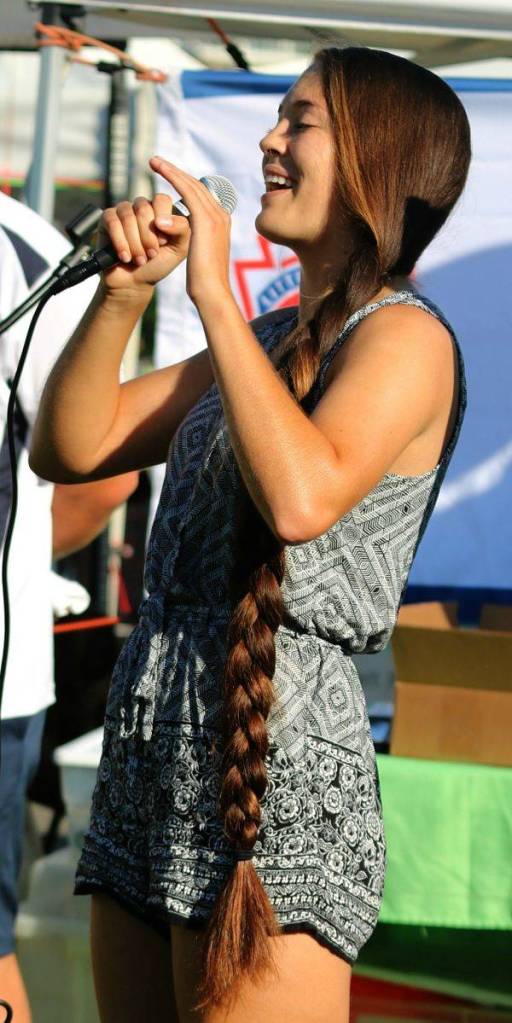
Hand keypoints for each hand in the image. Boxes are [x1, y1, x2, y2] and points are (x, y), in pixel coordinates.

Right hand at [98, 193, 190, 294]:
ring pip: (128, 217)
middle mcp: (142, 206)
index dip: (163, 222)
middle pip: (144, 208)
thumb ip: (182, 229)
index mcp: (161, 209)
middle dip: (148, 237)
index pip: (161, 199)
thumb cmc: (158, 264)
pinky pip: (113, 223)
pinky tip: (125, 257)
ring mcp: (124, 210)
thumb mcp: (179, 249)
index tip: (163, 242)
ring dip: (135, 244)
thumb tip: (163, 219)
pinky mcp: (107, 218)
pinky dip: (120, 243)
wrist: (135, 282)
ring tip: (139, 260)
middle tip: (151, 255)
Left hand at [149, 156, 232, 307]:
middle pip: (197, 185)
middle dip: (176, 172)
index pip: (201, 196)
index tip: (168, 176)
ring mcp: (215, 217)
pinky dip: (174, 179)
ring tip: (154, 162)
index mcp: (220, 224)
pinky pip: (187, 193)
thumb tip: (186, 240)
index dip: (183, 184)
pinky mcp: (205, 221)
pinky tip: (160, 172)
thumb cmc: (205, 282)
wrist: (212, 292)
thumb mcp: (201, 257)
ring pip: (191, 185)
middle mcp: (221, 216)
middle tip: (157, 161)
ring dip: (172, 171)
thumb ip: (196, 243)